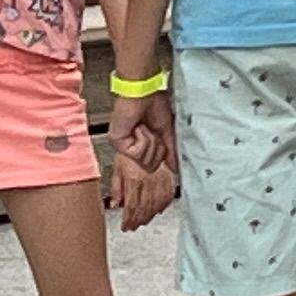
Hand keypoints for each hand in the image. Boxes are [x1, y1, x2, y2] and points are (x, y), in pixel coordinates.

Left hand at [110, 90, 175, 230]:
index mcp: (141, 146)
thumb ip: (172, 151)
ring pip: (145, 161)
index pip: (147, 170)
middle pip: (150, 167)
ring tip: (145, 127)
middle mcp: (131, 150)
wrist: (140, 91)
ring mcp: (123, 148)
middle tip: (151, 132)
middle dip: (157, 150)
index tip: (156, 204)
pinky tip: (138, 127)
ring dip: (151, 142)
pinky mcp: (118, 144)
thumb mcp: (167, 130)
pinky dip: (143, 139)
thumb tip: (178, 169)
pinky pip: (138, 153)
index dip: (151, 187)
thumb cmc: (152, 104)